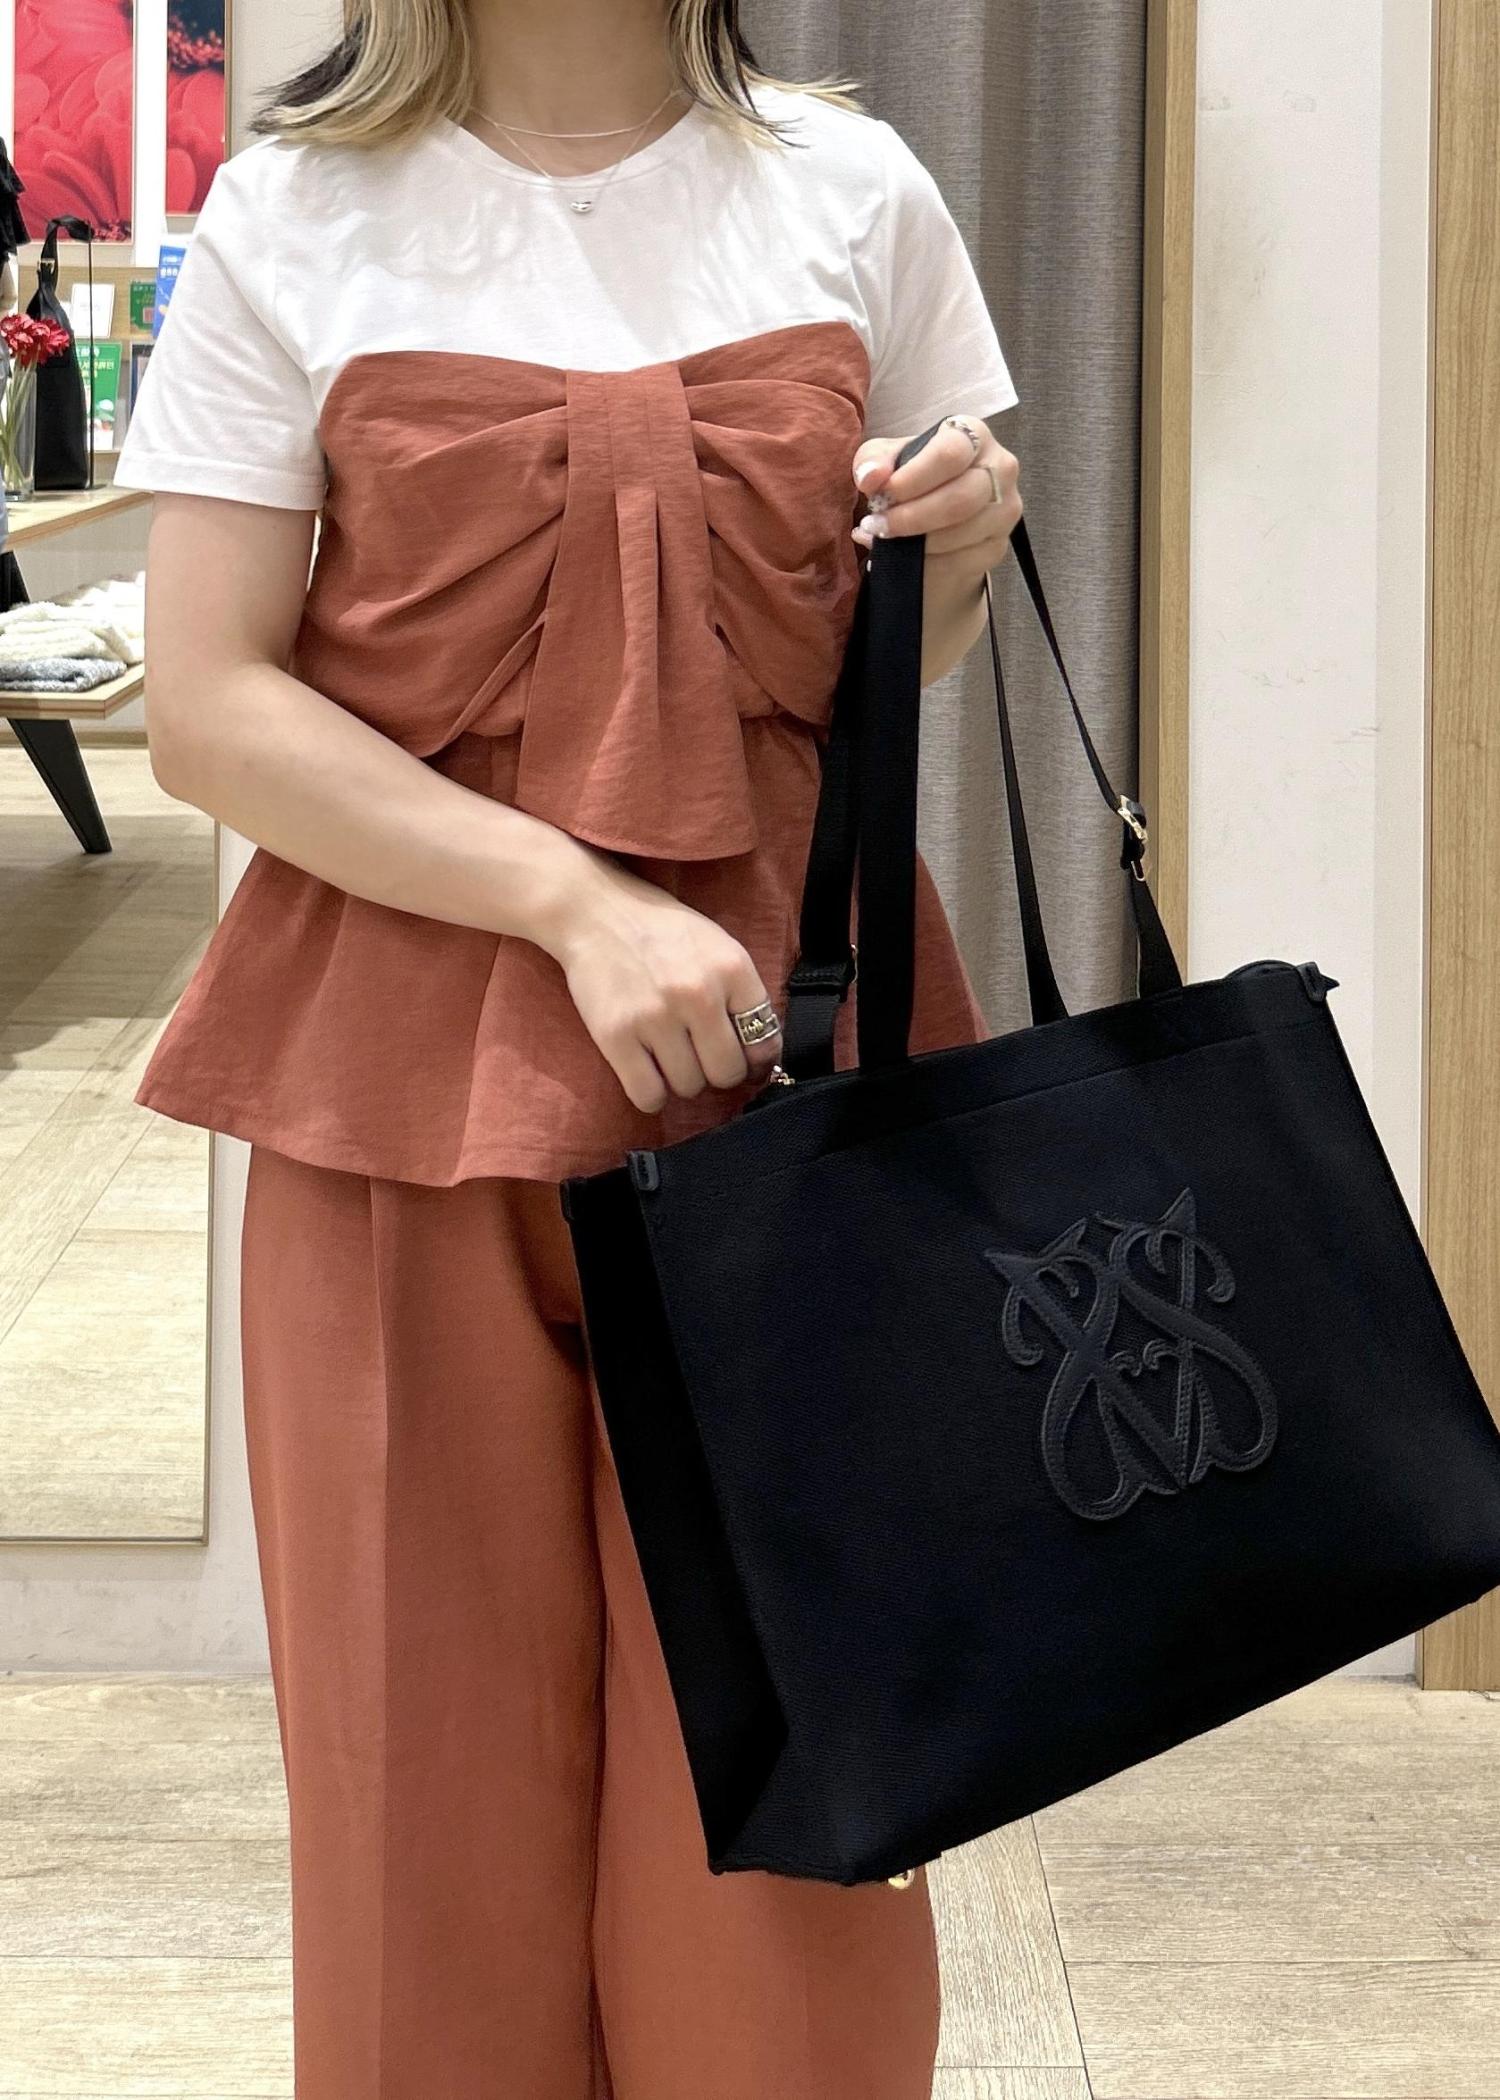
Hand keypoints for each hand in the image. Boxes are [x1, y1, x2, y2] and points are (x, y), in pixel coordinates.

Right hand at [539, 847, 783, 1113]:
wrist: (595, 912)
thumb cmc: (661, 931)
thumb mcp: (717, 945)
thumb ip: (741, 993)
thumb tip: (761, 1057)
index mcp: (731, 969)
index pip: (765, 1042)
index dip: (755, 1059)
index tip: (742, 1060)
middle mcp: (699, 994)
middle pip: (727, 1072)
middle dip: (717, 1072)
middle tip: (700, 1058)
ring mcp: (656, 1017)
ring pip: (688, 1087)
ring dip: (682, 1080)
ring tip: (669, 1055)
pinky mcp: (616, 1036)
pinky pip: (648, 1096)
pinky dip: (651, 1095)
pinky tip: (647, 1073)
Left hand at [850, 415, 1022, 682]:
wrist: (920, 531)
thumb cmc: (898, 484)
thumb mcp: (879, 464)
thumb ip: (871, 463)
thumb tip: (870, 479)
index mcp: (970, 435)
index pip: (951, 450)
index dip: (913, 474)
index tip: (877, 493)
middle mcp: (1000, 469)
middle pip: (964, 495)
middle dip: (916, 515)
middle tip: (878, 527)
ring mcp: (1005, 512)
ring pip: (969, 530)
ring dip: (921, 540)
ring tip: (883, 542)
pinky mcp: (997, 549)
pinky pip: (968, 559)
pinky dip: (931, 561)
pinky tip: (904, 560)